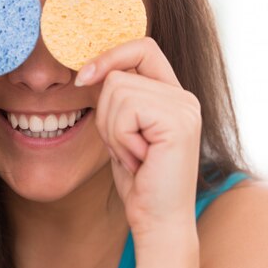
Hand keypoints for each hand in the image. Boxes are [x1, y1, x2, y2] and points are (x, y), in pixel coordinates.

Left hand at [75, 37, 201, 238]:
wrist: (158, 220)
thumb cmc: (139, 180)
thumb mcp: (122, 130)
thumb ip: (118, 98)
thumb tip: (91, 69)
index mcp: (172, 95)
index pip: (142, 47)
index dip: (110, 55)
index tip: (83, 77)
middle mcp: (183, 96)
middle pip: (119, 73)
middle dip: (105, 113)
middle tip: (126, 146)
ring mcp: (183, 107)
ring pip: (117, 89)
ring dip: (112, 130)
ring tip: (134, 154)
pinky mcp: (177, 122)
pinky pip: (124, 111)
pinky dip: (120, 138)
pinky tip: (139, 159)